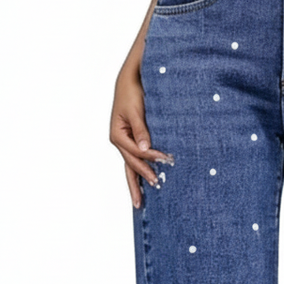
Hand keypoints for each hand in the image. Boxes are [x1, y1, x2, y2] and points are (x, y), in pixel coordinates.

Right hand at [109, 67, 173, 208]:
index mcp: (118, 135)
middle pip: (130, 166)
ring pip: (131, 168)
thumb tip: (146, 149)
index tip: (166, 161)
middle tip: (148, 196)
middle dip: (139, 181)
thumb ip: (141, 129)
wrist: (129, 81)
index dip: (150, 158)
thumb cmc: (131, 92)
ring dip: (136, 184)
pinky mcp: (132, 142)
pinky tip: (144, 184)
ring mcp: (125, 143)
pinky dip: (140, 173)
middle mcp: (119, 142)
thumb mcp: (136, 110)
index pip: (136, 152)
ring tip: (139, 202)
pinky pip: (136, 161)